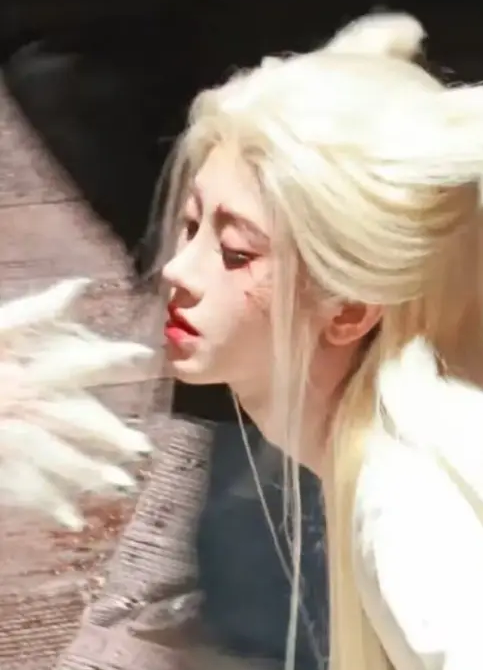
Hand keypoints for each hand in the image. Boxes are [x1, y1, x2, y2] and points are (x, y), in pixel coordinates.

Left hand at [0, 278, 153, 529]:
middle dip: (109, 435)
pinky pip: (26, 485)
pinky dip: (48, 502)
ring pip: (57, 455)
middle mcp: (25, 402)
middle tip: (141, 451)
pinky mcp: (3, 462)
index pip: (77, 365)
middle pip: (75, 418)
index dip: (110, 361)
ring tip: (120, 487)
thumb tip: (80, 287)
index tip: (145, 359)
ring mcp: (11, 436)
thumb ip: (33, 315)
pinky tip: (71, 518)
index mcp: (25, 368)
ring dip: (88, 472)